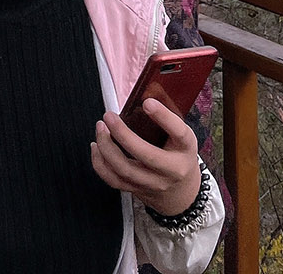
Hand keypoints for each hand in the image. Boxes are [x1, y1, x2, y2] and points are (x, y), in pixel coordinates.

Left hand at [90, 99, 202, 216]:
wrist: (182, 192)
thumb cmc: (178, 153)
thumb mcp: (181, 134)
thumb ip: (166, 115)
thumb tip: (147, 89)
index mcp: (185, 148)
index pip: (178, 133)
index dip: (163, 117)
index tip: (147, 103)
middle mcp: (172, 170)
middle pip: (146, 155)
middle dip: (123, 134)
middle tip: (109, 116)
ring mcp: (154, 184)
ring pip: (126, 170)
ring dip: (107, 147)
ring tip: (100, 127)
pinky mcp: (138, 191)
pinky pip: (114, 180)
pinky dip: (100, 163)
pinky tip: (96, 147)